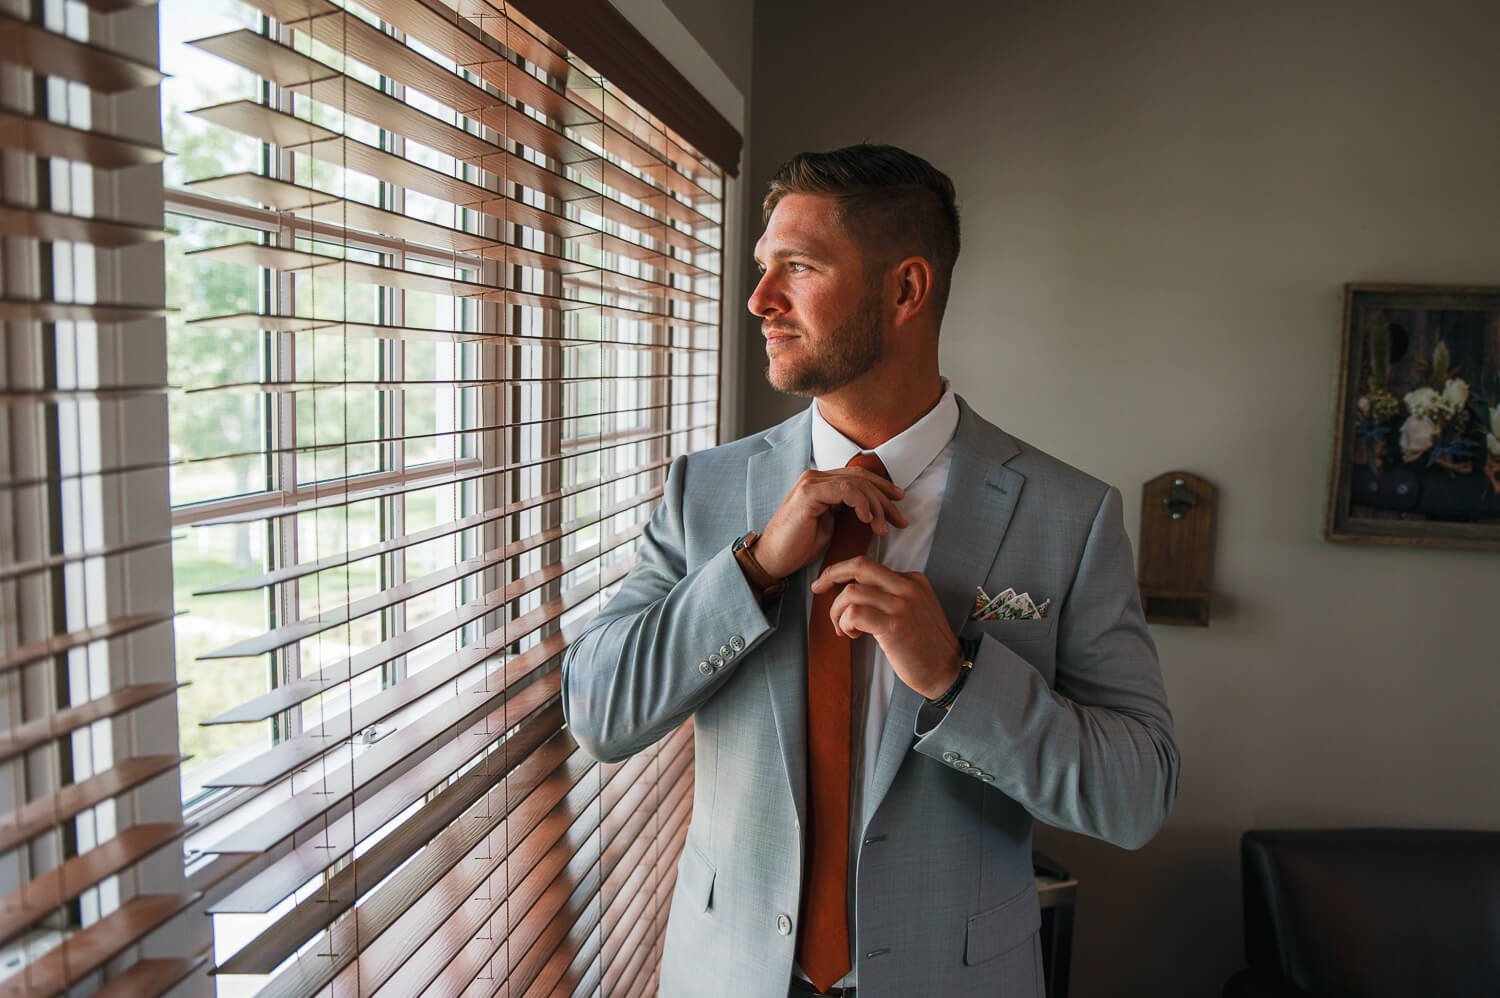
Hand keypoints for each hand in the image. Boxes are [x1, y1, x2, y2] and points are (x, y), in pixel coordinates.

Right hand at [754, 468, 908, 579]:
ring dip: (876, 506)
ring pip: (857, 484)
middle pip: (862, 479)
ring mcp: (811, 483)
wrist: (773, 559)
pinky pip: (845, 490)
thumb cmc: (798, 547)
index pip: (859, 478)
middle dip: (886, 500)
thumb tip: (874, 512)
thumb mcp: (831, 527)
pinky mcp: (808, 493)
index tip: (899, 505)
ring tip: (882, 528)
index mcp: (822, 484)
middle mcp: (816, 477)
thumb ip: (847, 513)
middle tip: (901, 521)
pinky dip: (861, 503)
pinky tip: (867, 520)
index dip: (882, 489)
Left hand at [811, 557, 962, 699]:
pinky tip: (852, 635)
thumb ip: (889, 596)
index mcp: (912, 579)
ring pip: (852, 591)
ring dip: (837, 611)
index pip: (869, 566)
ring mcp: (901, 605)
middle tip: (818, 588)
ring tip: (844, 629)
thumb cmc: (924, 644)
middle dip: (831, 573)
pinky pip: (855, 613)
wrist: (947, 670)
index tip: (829, 586)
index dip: (844, 575)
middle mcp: (908, 587)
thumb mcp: (913, 609)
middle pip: (859, 565)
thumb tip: (852, 591)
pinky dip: (845, 623)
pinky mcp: (894, 626)